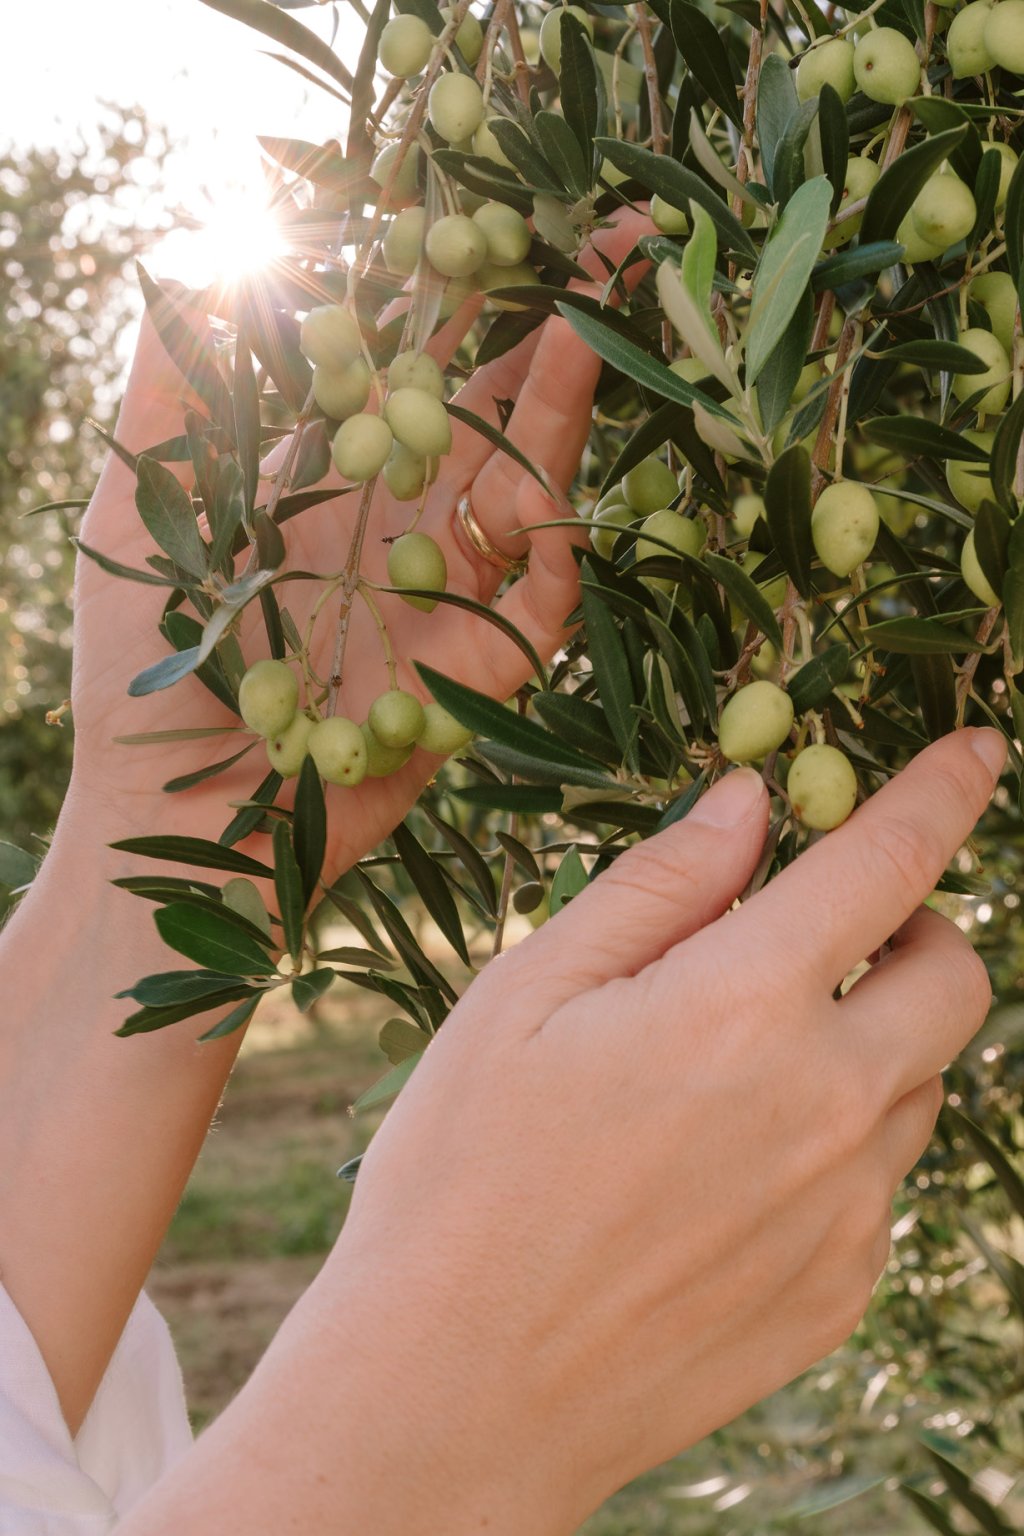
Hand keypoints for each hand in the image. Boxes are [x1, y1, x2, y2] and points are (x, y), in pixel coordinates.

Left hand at [67, 210, 649, 870]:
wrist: (172, 819)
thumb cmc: (143, 677)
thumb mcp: (135, 512)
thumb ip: (169, 389)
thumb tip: (209, 253)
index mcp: (332, 476)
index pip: (417, 363)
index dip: (465, 292)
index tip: (508, 217)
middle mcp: (403, 523)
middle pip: (498, 409)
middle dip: (560, 327)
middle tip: (624, 240)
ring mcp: (449, 595)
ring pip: (536, 487)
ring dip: (570, 412)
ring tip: (594, 333)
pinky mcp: (479, 673)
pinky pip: (542, 603)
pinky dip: (557, 552)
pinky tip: (548, 503)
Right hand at [118, 729, 1003, 1535]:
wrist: (453, 1395)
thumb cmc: (461, 1173)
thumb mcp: (526, 995)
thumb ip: (657, 886)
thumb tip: (749, 802)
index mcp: (743, 1006)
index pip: (889, 865)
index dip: (943, 792)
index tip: (978, 750)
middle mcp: (828, 1104)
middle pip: (958, 974)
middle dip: (918, 927)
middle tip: (831, 936)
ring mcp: (848, 1211)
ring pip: (924, 1081)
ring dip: (874, 1037)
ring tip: (747, 1065)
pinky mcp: (841, 1290)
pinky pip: (882, 1183)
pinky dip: (840, 1140)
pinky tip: (729, 1172)